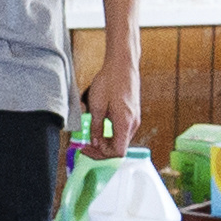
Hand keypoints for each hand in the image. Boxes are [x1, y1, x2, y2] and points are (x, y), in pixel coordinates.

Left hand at [89, 30, 147, 146]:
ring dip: (106, 142)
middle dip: (102, 149)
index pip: (117, 152)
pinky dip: (111, 134)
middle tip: (86, 145)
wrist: (122, 65)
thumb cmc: (110, 81)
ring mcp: (135, 119)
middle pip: (119, 147)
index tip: (88, 149)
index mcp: (125, 123)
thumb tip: (95, 141)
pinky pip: (122, 131)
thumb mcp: (97, 106)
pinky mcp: (132, 114)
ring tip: (92, 136)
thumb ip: (96, 127)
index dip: (101, 155)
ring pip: (121, 140)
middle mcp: (133, 124)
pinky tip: (100, 127)